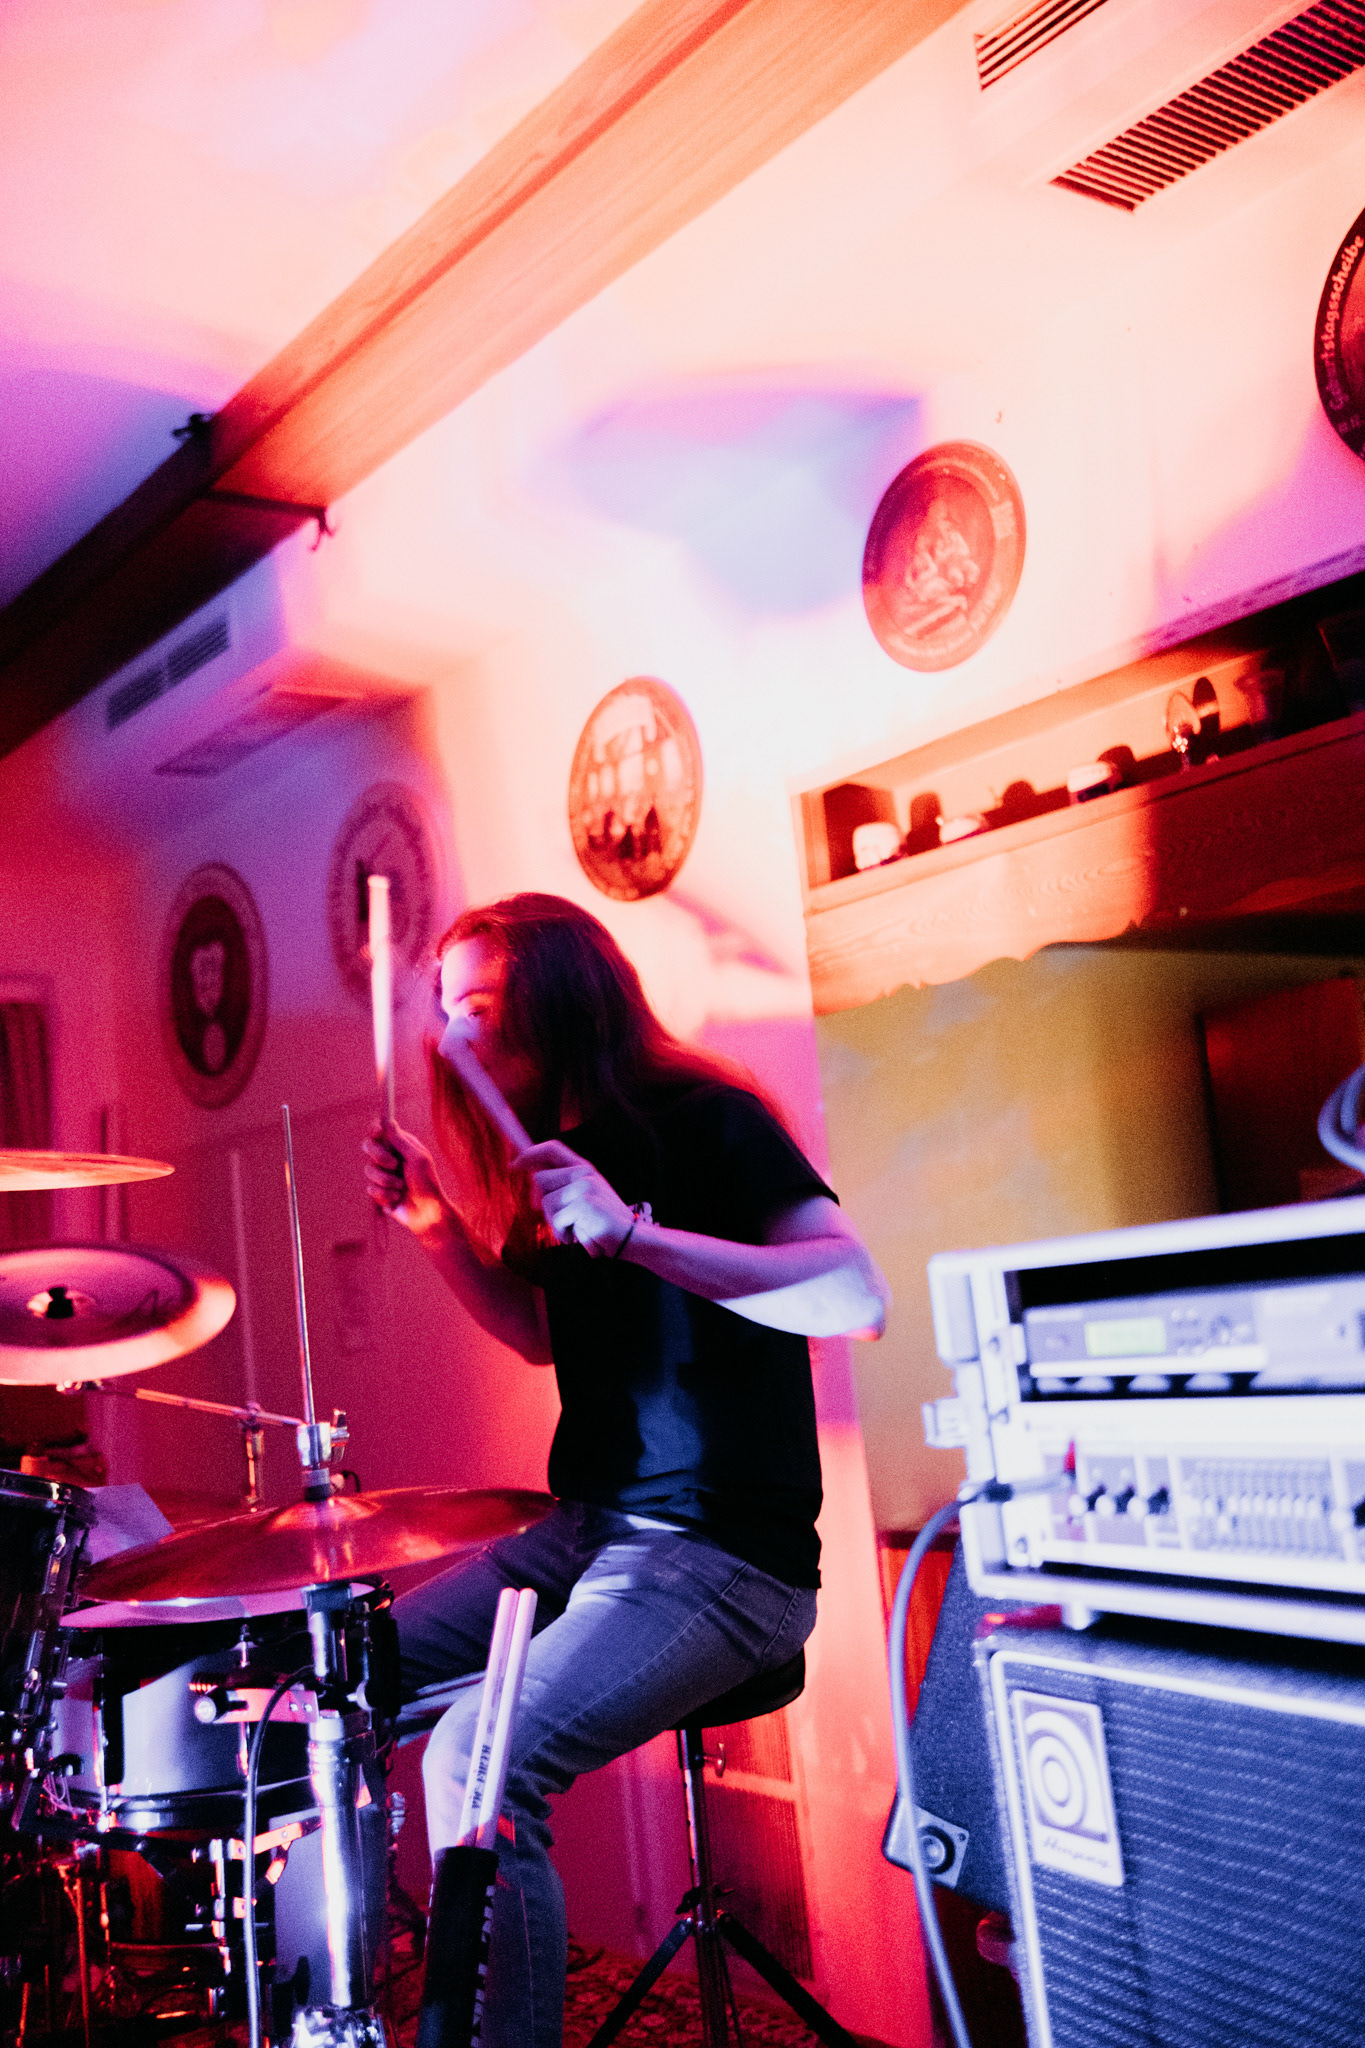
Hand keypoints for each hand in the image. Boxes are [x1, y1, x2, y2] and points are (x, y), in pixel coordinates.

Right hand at [362, 1119, 446, 1237]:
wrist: (427, 1214)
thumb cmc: (428, 1184)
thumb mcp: (417, 1159)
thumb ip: (401, 1141)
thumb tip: (387, 1121)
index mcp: (401, 1146)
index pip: (381, 1131)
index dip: (375, 1129)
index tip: (377, 1133)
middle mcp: (390, 1157)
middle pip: (369, 1146)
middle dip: (379, 1156)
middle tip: (394, 1165)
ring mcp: (383, 1174)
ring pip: (369, 1170)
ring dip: (386, 1180)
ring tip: (401, 1188)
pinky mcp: (379, 1191)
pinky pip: (371, 1189)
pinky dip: (385, 1194)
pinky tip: (397, 1199)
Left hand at [513, 1140, 633, 1257]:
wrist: (629, 1238)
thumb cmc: (600, 1222)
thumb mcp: (582, 1196)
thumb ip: (562, 1185)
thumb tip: (533, 1177)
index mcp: (583, 1167)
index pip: (552, 1149)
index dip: (530, 1154)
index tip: (514, 1164)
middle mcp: (584, 1172)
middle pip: (540, 1179)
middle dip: (541, 1203)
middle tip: (559, 1218)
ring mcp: (584, 1186)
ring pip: (545, 1202)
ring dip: (554, 1221)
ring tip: (573, 1226)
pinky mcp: (583, 1203)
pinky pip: (555, 1219)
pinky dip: (562, 1233)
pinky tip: (577, 1234)